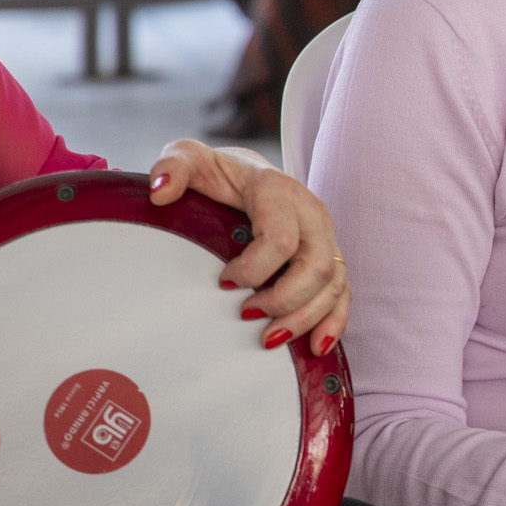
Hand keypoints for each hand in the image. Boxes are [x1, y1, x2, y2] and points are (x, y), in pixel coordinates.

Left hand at [148, 141, 350, 356]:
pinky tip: (316, 346)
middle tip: (246, 314)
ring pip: (333, 285)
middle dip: (282, 301)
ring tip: (270, 338)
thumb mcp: (192, 158)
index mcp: (280, 191)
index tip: (223, 281)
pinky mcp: (331, 258)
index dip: (252, 270)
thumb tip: (161, 191)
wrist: (252, 175)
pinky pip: (344, 293)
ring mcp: (326, 237)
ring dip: (305, 318)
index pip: (280, 240)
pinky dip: (335, 322)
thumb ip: (173, 166)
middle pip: (316, 267)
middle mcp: (312, 214)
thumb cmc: (220, 173)